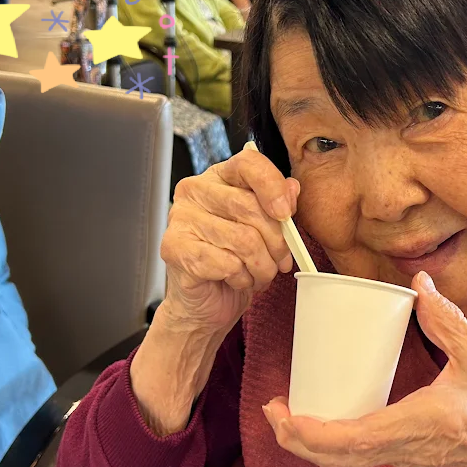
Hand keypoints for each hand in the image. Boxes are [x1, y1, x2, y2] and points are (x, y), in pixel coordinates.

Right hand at [156, 145, 298, 338]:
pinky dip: (242, 279)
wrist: (207, 302)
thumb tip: (292, 188)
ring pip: (244, 240)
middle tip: (280, 261)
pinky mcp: (174, 248)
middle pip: (250, 207)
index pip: (249, 164)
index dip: (273, 187)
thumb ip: (279, 205)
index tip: (286, 214)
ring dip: (261, 266)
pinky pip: (228, 263)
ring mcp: (180, 218)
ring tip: (258, 274)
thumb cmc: (235, 262)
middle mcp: (195, 191)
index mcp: (219, 177)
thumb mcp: (265, 231)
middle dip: (276, 242)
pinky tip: (237, 280)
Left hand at [262, 272, 466, 466]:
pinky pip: (367, 455)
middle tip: (273, 409)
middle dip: (299, 439)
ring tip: (292, 414)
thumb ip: (449, 320)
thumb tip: (419, 284)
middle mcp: (411, 447)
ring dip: (315, 443)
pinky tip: (332, 417)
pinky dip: (339, 442)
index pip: (351, 438)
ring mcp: (414, 455)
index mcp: (423, 424)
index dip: (309, 431)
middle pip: (340, 457)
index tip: (281, 412)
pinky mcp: (418, 453)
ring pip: (352, 460)